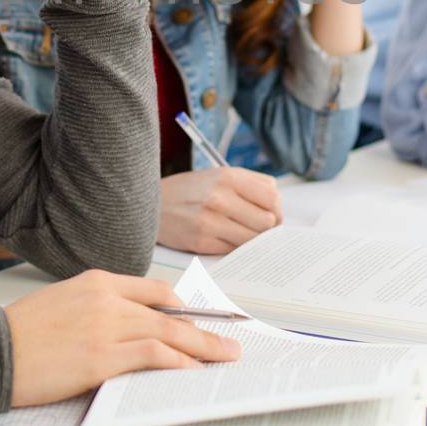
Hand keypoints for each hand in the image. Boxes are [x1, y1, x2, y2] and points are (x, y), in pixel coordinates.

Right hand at [3, 269, 240, 406]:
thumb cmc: (22, 332)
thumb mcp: (64, 301)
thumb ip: (98, 306)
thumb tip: (131, 327)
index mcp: (97, 281)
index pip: (154, 290)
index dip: (184, 307)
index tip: (202, 319)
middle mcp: (106, 299)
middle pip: (169, 313)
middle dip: (205, 329)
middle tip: (231, 342)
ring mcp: (105, 327)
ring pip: (168, 334)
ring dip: (203, 348)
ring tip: (224, 359)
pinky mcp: (100, 358)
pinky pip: (151, 357)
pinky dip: (178, 363)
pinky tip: (192, 372)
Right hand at [158, 167, 282, 254]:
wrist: (149, 203)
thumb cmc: (189, 190)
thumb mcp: (218, 175)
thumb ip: (250, 186)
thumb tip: (278, 210)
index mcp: (228, 176)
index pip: (273, 198)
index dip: (276, 210)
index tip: (271, 215)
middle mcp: (220, 197)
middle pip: (268, 222)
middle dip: (266, 227)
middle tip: (255, 227)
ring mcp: (210, 221)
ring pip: (253, 239)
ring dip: (250, 239)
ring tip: (238, 232)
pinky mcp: (201, 241)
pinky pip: (234, 250)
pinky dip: (233, 247)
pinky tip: (222, 237)